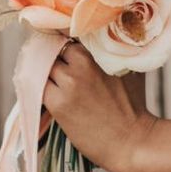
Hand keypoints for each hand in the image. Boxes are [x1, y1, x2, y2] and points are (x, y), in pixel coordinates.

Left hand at [42, 41, 156, 171]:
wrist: (131, 139)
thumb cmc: (133, 103)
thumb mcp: (129, 67)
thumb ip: (112, 50)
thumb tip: (102, 39)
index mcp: (99, 49)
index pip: (69, 32)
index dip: (63, 37)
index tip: (60, 42)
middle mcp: (82, 61)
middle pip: (54, 47)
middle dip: (52, 52)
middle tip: (53, 60)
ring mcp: (69, 81)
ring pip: (44, 66)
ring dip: (43, 69)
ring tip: (48, 76)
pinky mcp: (58, 103)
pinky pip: (37, 86)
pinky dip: (37, 85)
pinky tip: (43, 89)